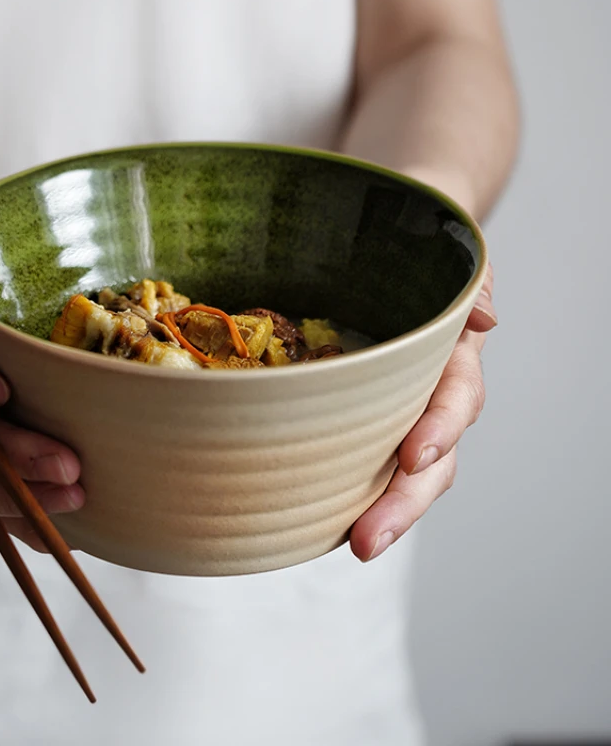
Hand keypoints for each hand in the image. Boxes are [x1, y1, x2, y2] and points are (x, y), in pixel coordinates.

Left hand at [349, 264, 495, 561]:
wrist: (395, 260)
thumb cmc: (424, 267)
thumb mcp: (455, 265)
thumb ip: (472, 287)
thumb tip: (485, 319)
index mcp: (452, 363)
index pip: (454, 402)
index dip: (439, 430)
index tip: (414, 456)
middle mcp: (431, 400)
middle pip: (431, 463)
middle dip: (403, 505)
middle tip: (367, 542)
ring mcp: (400, 416)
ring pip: (402, 476)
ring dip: (381, 513)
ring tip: (352, 545)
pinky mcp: (367, 423)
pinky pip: (365, 462)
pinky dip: (352, 493)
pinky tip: (320, 523)